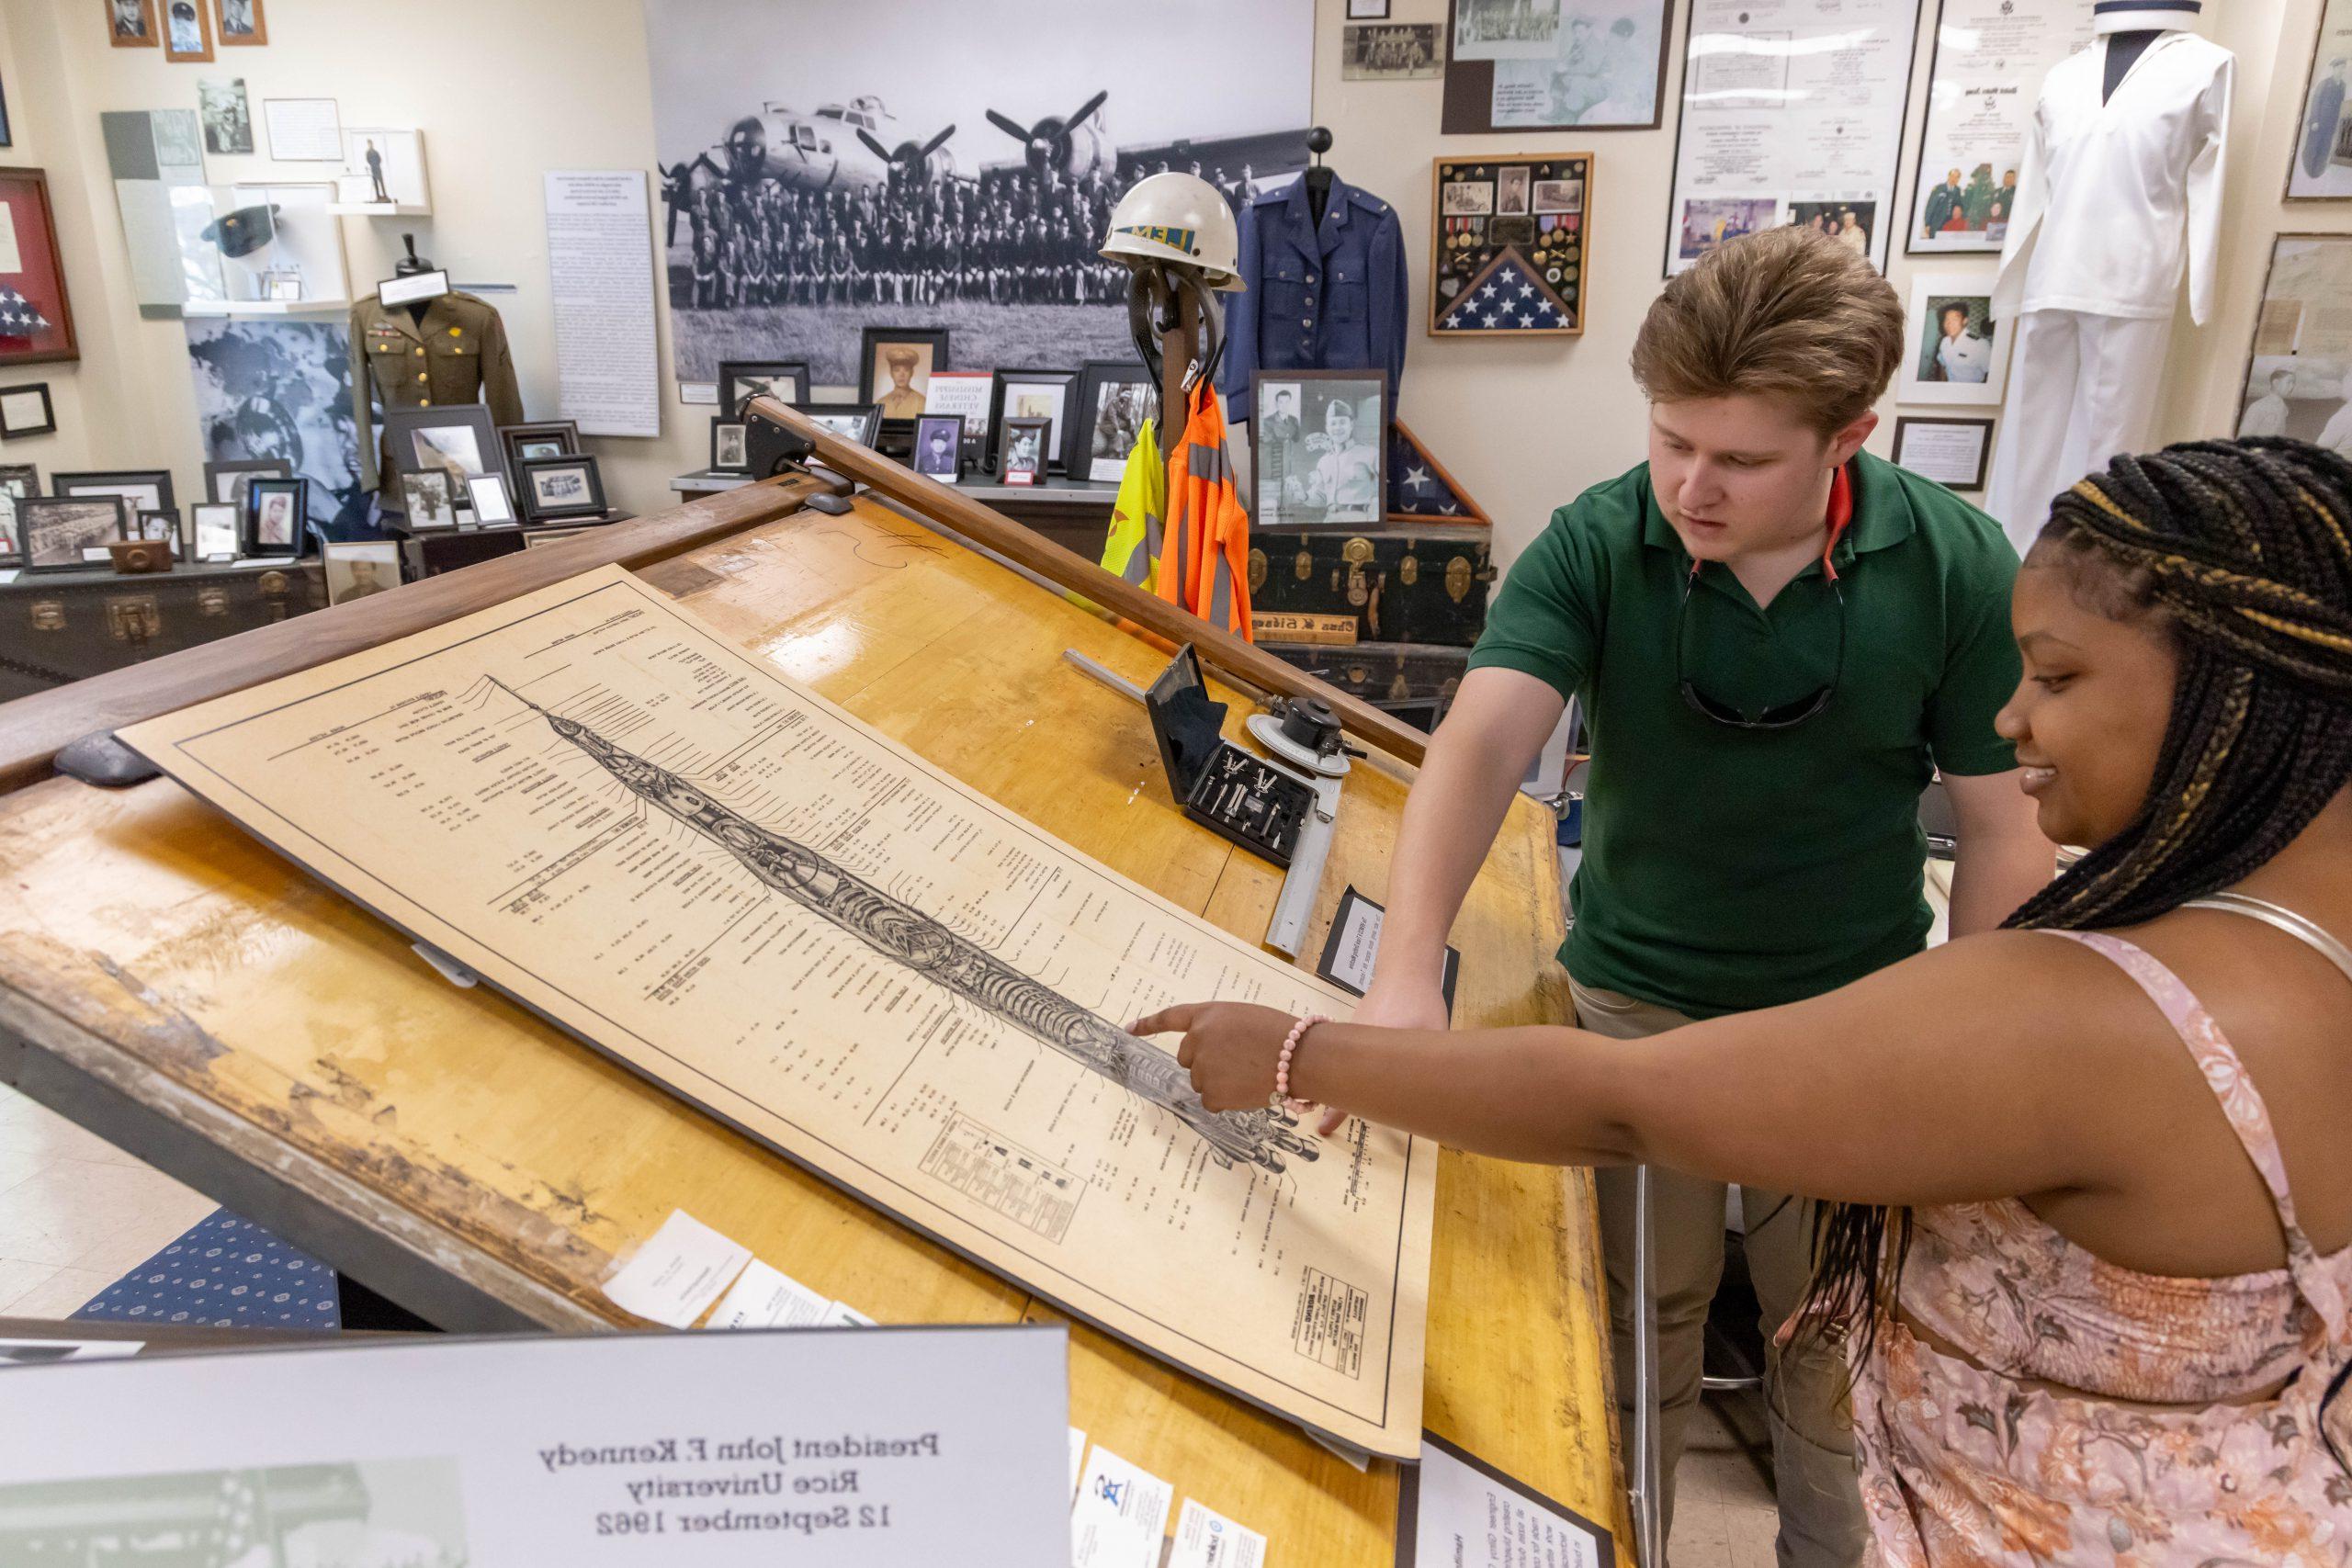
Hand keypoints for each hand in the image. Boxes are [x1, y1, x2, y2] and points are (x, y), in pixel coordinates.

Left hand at [1130, 1002, 1297, 1113]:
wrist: (1299, 1057)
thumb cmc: (1281, 1034)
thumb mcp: (1244, 1018)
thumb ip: (1219, 1030)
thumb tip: (1209, 1052)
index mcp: (1208, 1015)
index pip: (1170, 1017)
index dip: (1148, 1024)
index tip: (1129, 1029)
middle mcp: (1198, 1040)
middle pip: (1188, 1058)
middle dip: (1205, 1061)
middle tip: (1237, 1061)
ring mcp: (1202, 1068)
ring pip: (1201, 1081)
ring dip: (1219, 1081)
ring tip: (1249, 1073)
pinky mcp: (1211, 1093)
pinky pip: (1211, 1100)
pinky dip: (1226, 1099)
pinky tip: (1246, 1089)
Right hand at [1312, 981, 1446, 1134]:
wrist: (1406, 969)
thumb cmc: (1421, 1002)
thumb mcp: (1435, 1036)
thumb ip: (1430, 1067)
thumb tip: (1433, 1098)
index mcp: (1371, 1050)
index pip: (1350, 1086)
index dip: (1337, 1110)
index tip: (1323, 1129)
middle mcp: (1353, 1044)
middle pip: (1340, 1079)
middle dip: (1336, 1102)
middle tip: (1328, 1125)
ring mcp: (1351, 1035)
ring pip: (1344, 1067)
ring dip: (1345, 1084)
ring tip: (1347, 1104)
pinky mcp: (1356, 1029)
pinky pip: (1349, 1056)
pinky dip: (1352, 1068)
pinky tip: (1364, 1077)